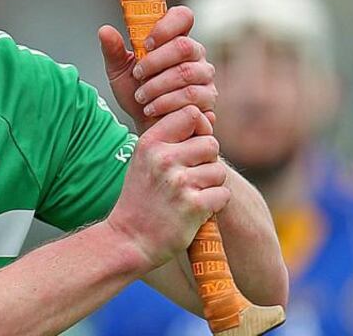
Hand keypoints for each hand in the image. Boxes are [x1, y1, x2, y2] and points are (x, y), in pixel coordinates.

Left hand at [98, 6, 216, 132]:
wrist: (147, 126)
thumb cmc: (136, 94)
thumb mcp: (118, 72)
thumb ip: (112, 51)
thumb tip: (104, 30)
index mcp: (174, 39)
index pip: (182, 16)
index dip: (166, 26)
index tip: (145, 44)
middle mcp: (195, 53)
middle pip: (183, 46)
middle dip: (155, 62)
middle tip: (137, 75)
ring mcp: (204, 75)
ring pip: (185, 73)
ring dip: (156, 86)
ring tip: (140, 96)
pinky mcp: (208, 97)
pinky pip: (190, 96)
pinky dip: (165, 103)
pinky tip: (151, 108)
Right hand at [106, 105, 230, 268]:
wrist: (129, 238)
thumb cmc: (141, 197)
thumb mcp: (144, 160)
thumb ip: (170, 138)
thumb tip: (207, 118)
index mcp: (150, 143)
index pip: (191, 115)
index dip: (198, 130)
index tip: (189, 146)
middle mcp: (164, 159)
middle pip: (211, 144)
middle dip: (206, 161)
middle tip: (189, 178)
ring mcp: (179, 182)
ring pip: (219, 171)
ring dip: (211, 185)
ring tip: (189, 195)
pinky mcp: (194, 206)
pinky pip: (223, 195)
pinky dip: (214, 204)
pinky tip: (195, 210)